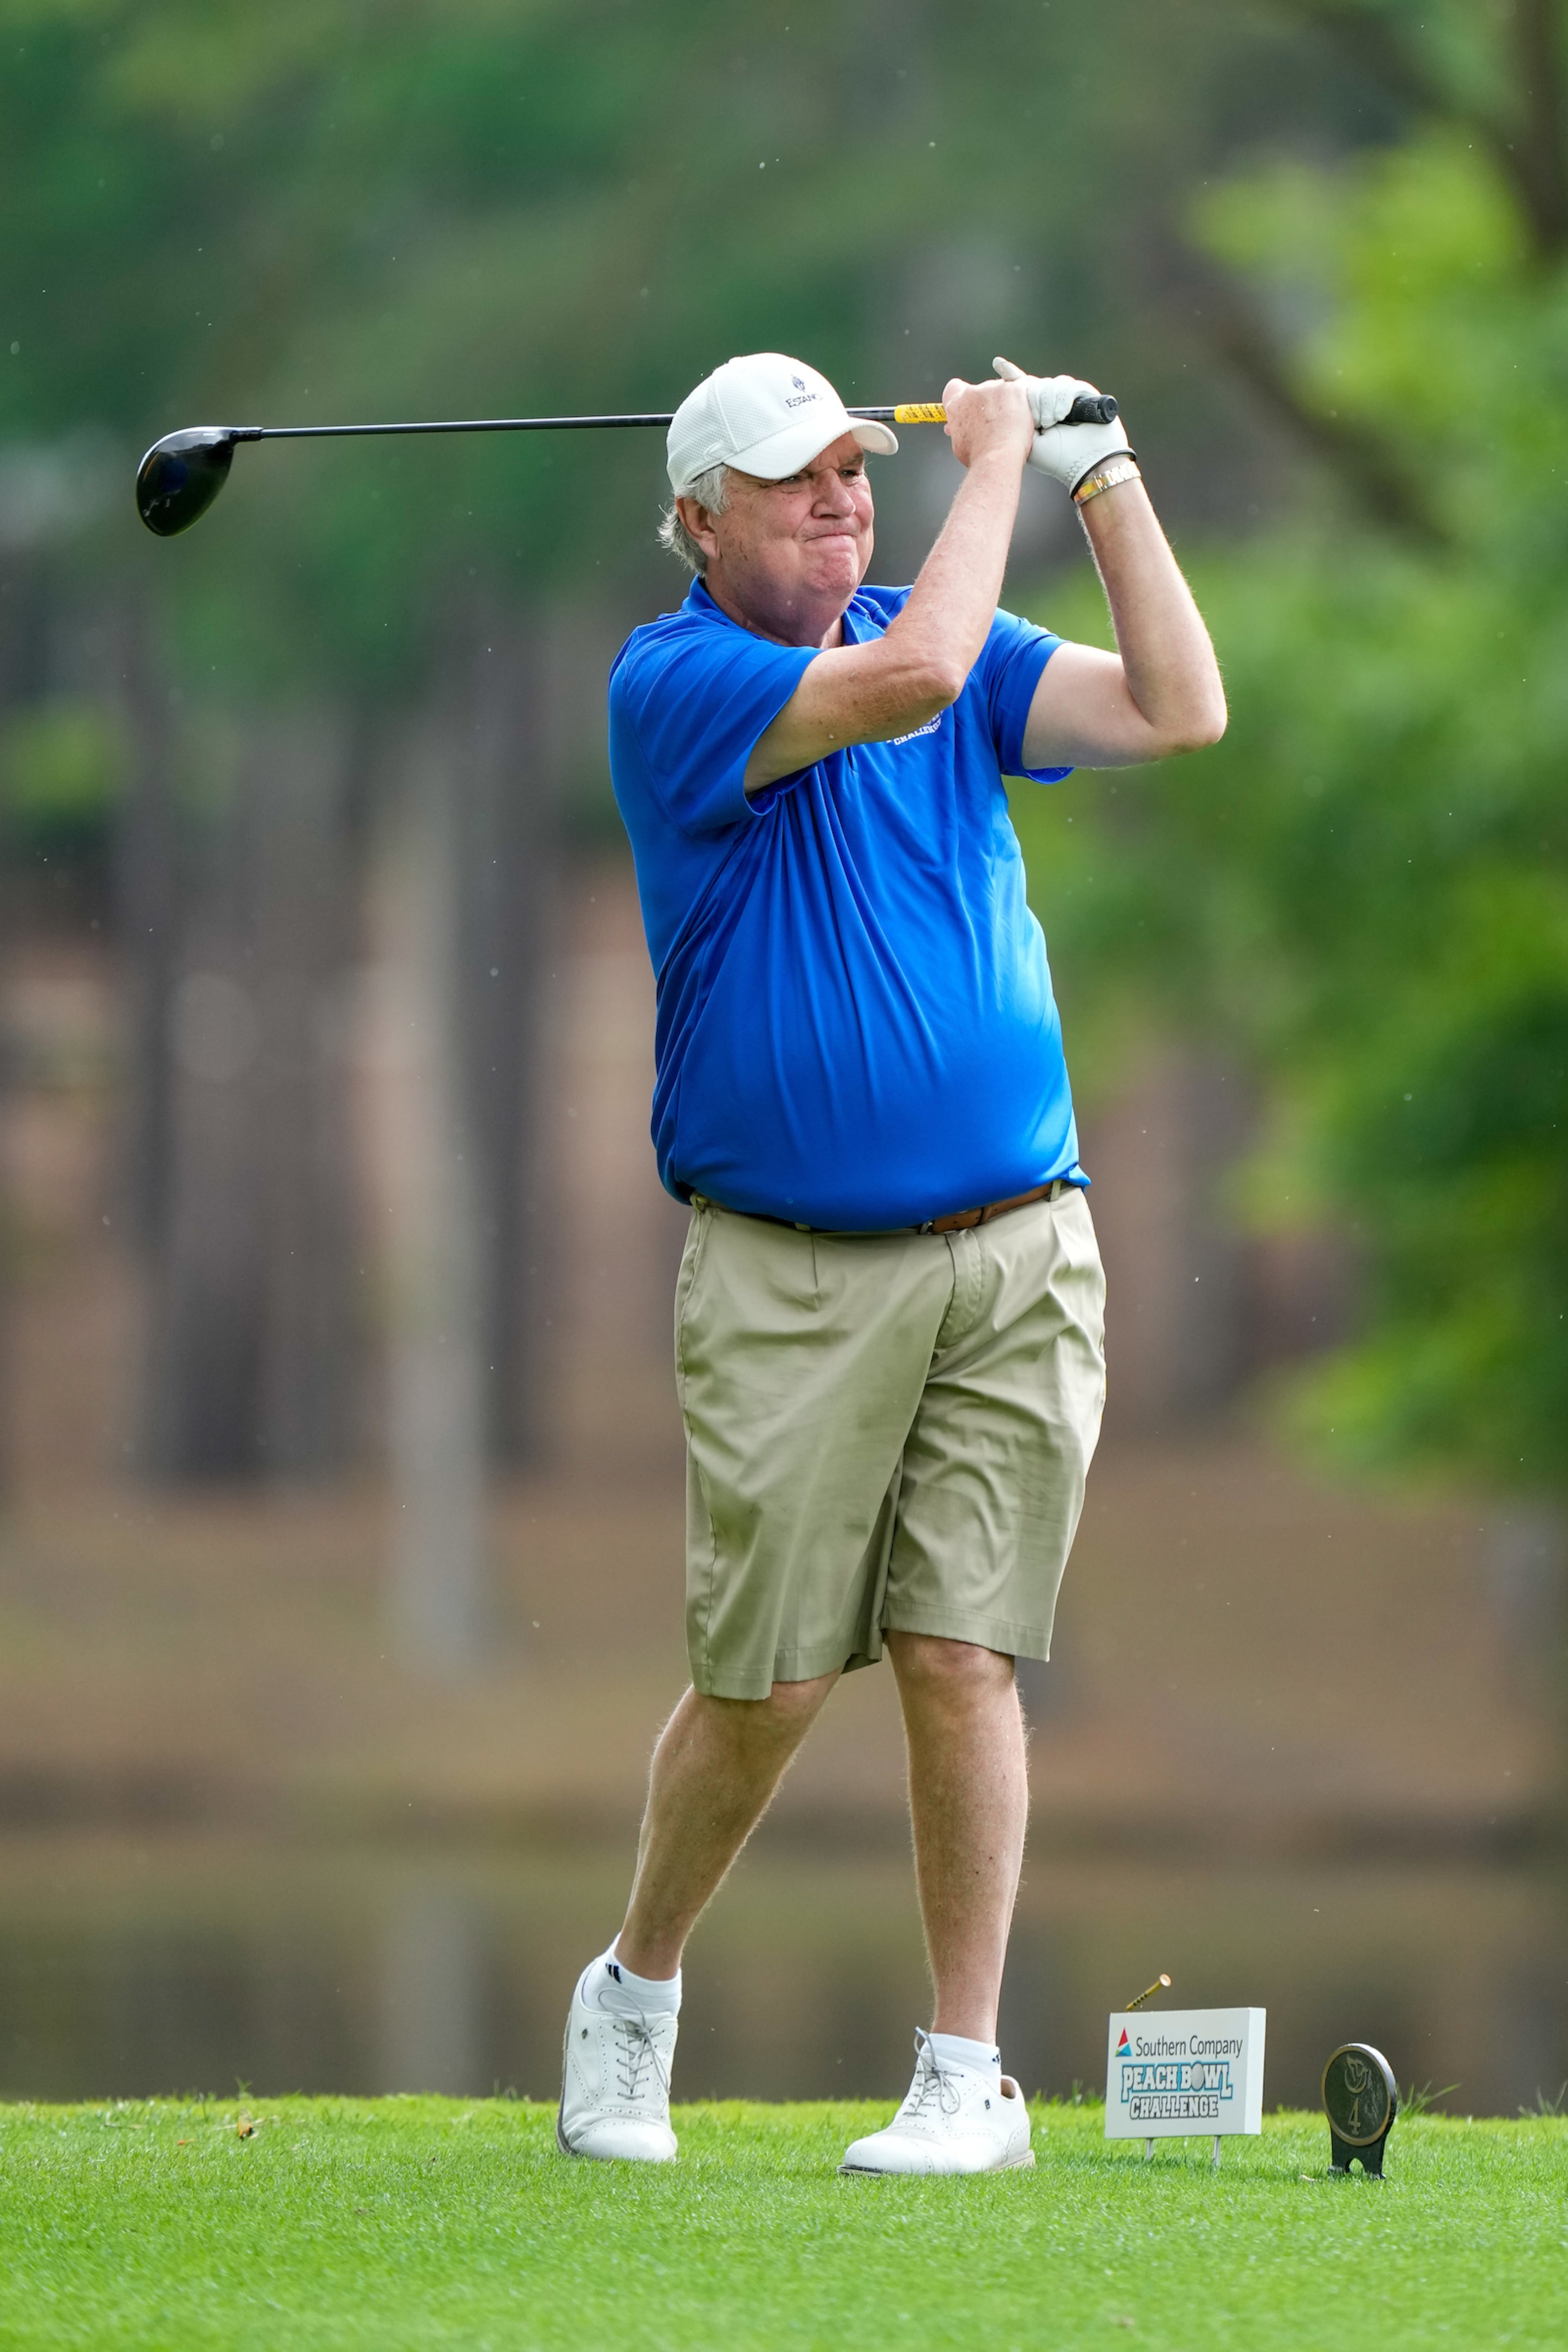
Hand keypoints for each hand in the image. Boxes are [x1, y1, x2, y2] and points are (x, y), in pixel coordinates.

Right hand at [941, 374, 1035, 472]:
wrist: (996, 458)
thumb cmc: (980, 456)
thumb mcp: (961, 443)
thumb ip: (960, 428)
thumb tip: (962, 429)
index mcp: (957, 404)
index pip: (955, 388)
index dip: (964, 395)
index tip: (973, 404)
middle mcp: (973, 393)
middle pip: (983, 389)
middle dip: (991, 402)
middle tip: (998, 421)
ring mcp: (995, 388)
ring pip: (1005, 389)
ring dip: (1009, 401)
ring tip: (1014, 423)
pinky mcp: (1015, 389)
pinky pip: (1025, 386)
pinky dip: (1028, 397)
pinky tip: (1029, 411)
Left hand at [993, 356, 1129, 490]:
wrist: (1089, 463)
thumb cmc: (1057, 458)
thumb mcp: (1027, 440)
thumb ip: (1014, 419)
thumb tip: (1003, 396)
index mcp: (1037, 413)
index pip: (1023, 388)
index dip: (1012, 375)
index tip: (998, 364)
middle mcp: (1052, 403)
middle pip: (1035, 384)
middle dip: (1034, 401)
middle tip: (1040, 422)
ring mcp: (1068, 397)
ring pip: (1050, 384)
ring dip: (1049, 403)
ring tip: (1052, 423)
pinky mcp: (1084, 392)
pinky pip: (1067, 384)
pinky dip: (1063, 399)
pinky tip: (1062, 415)